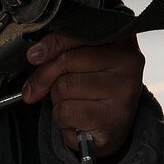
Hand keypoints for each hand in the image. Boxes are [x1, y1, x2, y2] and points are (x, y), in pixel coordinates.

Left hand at [21, 32, 147, 161]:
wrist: (111, 131)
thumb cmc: (95, 93)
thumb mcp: (83, 64)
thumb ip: (63, 52)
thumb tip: (35, 55)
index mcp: (122, 40)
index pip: (80, 32)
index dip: (53, 43)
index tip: (34, 55)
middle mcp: (129, 61)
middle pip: (68, 59)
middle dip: (45, 76)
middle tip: (37, 89)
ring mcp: (124, 89)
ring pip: (64, 86)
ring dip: (56, 100)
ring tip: (71, 105)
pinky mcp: (113, 116)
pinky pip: (66, 110)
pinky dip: (61, 119)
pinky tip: (74, 121)